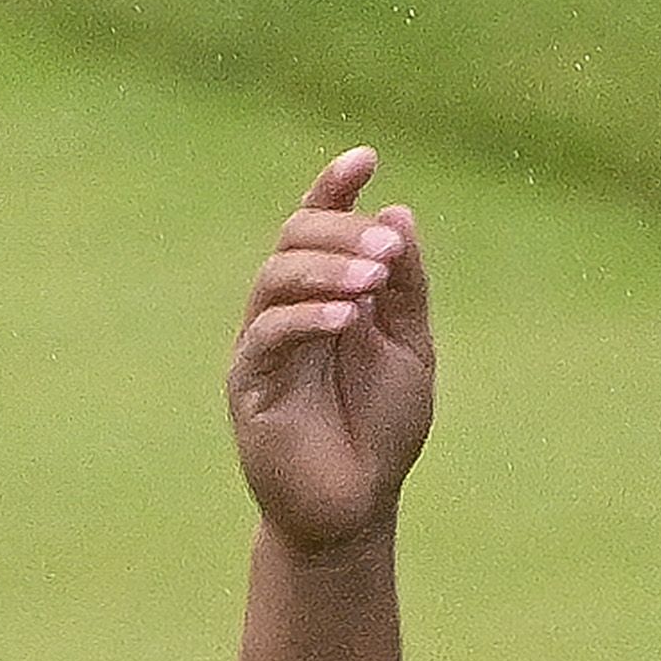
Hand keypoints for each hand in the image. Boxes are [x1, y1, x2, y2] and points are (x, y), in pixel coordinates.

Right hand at [226, 149, 436, 553]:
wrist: (357, 503)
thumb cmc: (380, 426)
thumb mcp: (410, 348)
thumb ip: (405, 289)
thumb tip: (399, 214)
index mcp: (325, 294)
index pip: (319, 227)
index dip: (335, 187)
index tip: (367, 157)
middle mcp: (286, 310)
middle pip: (294, 242)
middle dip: (342, 233)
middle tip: (389, 249)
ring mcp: (263, 344)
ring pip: (275, 280)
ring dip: (326, 270)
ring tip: (373, 280)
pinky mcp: (251, 384)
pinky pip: (269, 338)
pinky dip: (307, 320)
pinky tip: (347, 319)